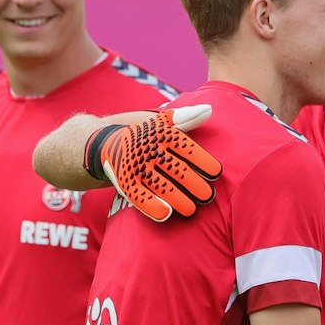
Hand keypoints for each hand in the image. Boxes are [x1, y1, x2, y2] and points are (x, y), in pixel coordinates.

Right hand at [85, 104, 221, 220]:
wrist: (107, 144)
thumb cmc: (146, 135)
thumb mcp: (163, 122)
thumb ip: (187, 117)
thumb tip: (209, 110)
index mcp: (161, 133)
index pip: (188, 148)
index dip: (204, 162)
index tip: (217, 173)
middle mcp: (148, 149)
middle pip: (178, 170)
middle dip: (196, 185)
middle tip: (209, 196)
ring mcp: (136, 166)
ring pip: (162, 186)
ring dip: (179, 200)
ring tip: (192, 209)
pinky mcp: (125, 182)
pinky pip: (140, 197)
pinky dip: (153, 207)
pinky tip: (166, 214)